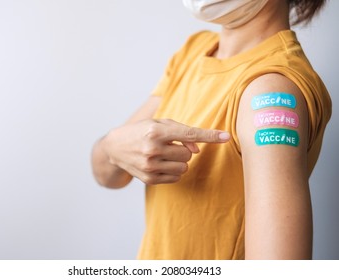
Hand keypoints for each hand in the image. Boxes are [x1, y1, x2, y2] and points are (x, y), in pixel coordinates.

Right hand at [104, 119, 229, 184]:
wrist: (115, 147)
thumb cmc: (141, 131)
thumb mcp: (159, 124)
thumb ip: (181, 132)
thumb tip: (197, 150)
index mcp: (156, 130)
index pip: (189, 134)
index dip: (209, 135)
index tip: (226, 136)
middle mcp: (152, 148)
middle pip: (188, 155)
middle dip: (184, 150)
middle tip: (171, 146)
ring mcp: (150, 166)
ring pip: (184, 167)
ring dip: (179, 161)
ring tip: (165, 155)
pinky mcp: (149, 179)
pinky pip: (176, 177)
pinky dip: (173, 171)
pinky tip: (160, 164)